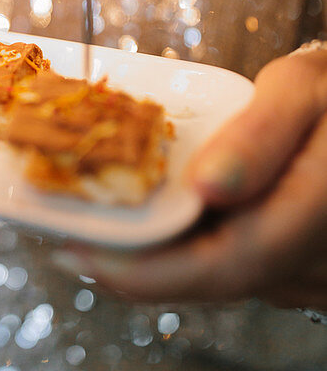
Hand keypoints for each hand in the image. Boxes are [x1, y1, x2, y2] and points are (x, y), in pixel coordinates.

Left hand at [51, 46, 326, 309]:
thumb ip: (258, 136)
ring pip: (220, 280)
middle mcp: (314, 263)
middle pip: (212, 282)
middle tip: (69, 243)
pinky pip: (234, 268)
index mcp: (318, 213)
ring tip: (100, 226)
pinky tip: (155, 222)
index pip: (226, 266)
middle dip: (135, 268)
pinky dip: (189, 249)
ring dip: (159, 259)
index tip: (79, 254)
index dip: (146, 273)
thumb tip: (205, 187)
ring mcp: (309, 276)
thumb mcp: (301, 88)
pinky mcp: (297, 272)